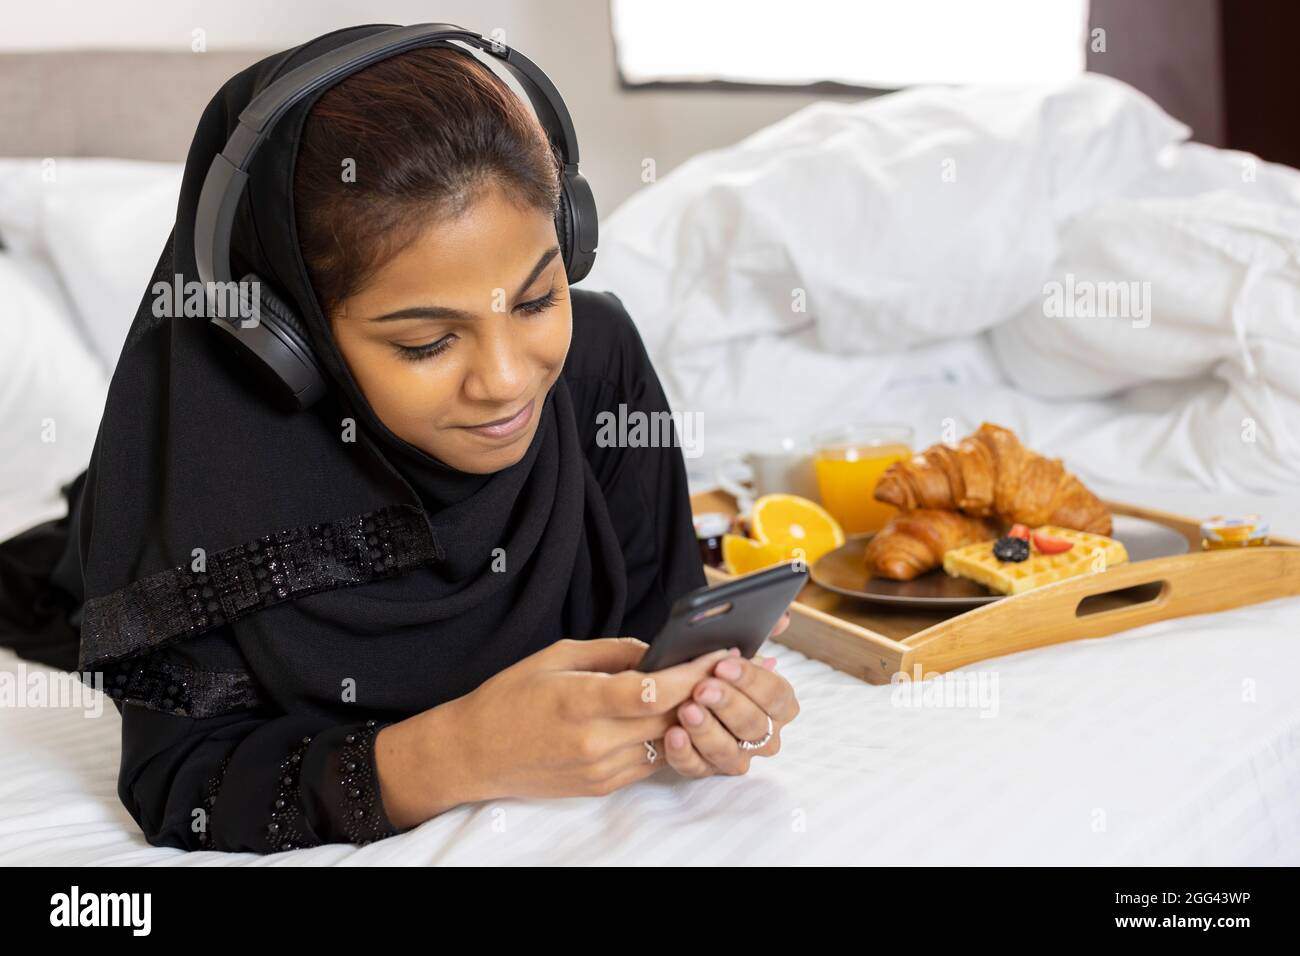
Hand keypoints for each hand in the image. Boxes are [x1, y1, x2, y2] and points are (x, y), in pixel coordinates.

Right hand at [441, 637, 733, 804]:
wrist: (475, 753)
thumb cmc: (511, 697)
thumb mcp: (557, 655)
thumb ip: (613, 651)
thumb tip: (658, 651)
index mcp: (579, 700)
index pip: (653, 689)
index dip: (692, 672)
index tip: (718, 654)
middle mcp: (593, 740)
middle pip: (670, 718)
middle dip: (704, 692)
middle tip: (731, 670)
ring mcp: (599, 769)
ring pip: (667, 742)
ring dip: (692, 718)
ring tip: (712, 692)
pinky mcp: (601, 786)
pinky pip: (650, 761)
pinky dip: (667, 738)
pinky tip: (678, 718)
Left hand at [663, 610, 798, 777]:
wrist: (679, 690)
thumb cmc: (714, 668)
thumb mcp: (733, 649)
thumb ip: (760, 633)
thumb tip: (783, 617)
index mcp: (778, 704)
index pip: (777, 695)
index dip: (752, 680)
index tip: (725, 665)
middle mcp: (764, 735)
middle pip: (755, 725)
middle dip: (728, 704)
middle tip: (703, 688)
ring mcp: (736, 755)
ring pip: (729, 752)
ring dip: (707, 730)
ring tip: (686, 710)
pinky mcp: (706, 769)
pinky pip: (697, 769)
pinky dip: (685, 753)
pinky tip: (672, 735)